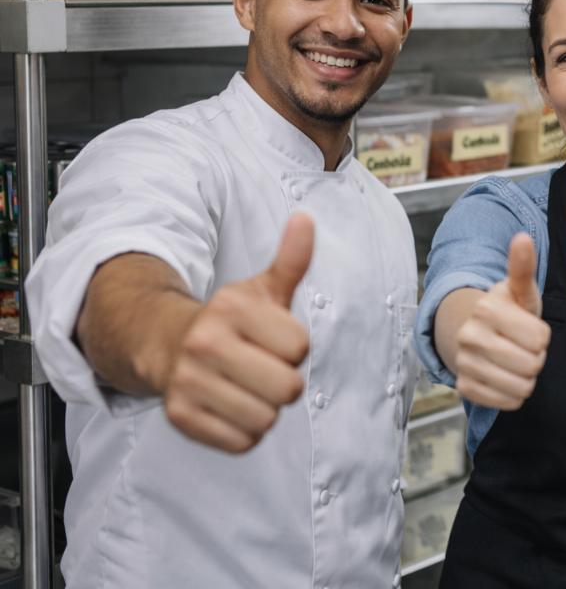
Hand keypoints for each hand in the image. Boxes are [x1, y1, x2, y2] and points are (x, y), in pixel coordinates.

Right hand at [161, 213, 313, 452]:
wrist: (164, 344)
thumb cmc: (230, 321)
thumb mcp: (260, 289)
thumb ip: (290, 260)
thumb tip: (306, 218)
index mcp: (231, 308)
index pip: (300, 346)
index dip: (294, 347)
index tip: (273, 340)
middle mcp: (205, 343)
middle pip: (288, 388)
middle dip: (284, 382)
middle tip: (263, 369)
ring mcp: (189, 382)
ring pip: (267, 419)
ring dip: (266, 409)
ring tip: (247, 388)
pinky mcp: (180, 417)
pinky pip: (242, 442)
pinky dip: (245, 432)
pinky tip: (231, 407)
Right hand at [454, 233, 550, 410]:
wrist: (474, 332)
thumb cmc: (507, 311)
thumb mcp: (519, 290)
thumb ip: (523, 267)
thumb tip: (522, 238)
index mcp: (486, 309)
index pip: (540, 340)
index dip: (542, 336)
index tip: (529, 329)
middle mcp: (470, 337)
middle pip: (532, 365)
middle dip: (536, 358)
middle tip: (523, 347)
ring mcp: (465, 364)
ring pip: (521, 387)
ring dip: (526, 377)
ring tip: (515, 361)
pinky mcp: (465, 388)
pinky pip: (508, 402)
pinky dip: (513, 393)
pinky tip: (505, 376)